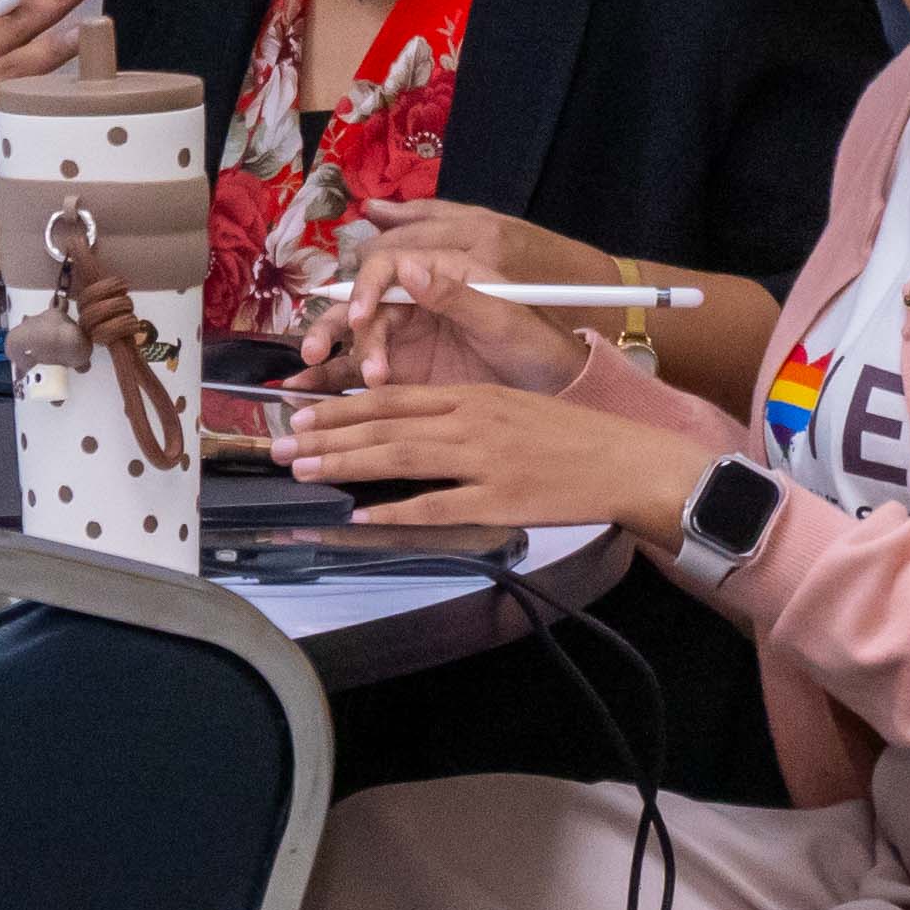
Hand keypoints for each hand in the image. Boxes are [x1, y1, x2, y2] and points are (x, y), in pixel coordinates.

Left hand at [273, 381, 703, 546]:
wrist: (628, 459)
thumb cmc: (570, 434)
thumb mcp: (509, 403)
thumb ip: (458, 408)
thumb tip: (407, 419)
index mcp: (470, 396)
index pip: (390, 398)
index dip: (340, 408)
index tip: (300, 417)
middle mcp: (470, 421)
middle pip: (383, 426)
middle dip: (325, 437)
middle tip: (280, 448)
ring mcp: (484, 460)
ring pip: (400, 459)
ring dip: (346, 466)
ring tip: (304, 472)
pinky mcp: (500, 499)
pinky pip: (439, 506)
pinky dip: (397, 510)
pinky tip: (362, 514)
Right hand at [296, 224, 587, 398]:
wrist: (551, 391)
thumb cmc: (536, 344)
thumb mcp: (503, 318)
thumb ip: (455, 294)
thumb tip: (409, 269)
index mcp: (440, 273)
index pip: (388, 266)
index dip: (366, 287)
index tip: (360, 317)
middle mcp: (413, 299)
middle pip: (360, 300)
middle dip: (336, 323)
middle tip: (321, 350)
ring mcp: (403, 335)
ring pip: (350, 334)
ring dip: (328, 349)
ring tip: (310, 373)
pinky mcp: (398, 370)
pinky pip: (354, 369)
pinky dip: (327, 378)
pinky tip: (303, 390)